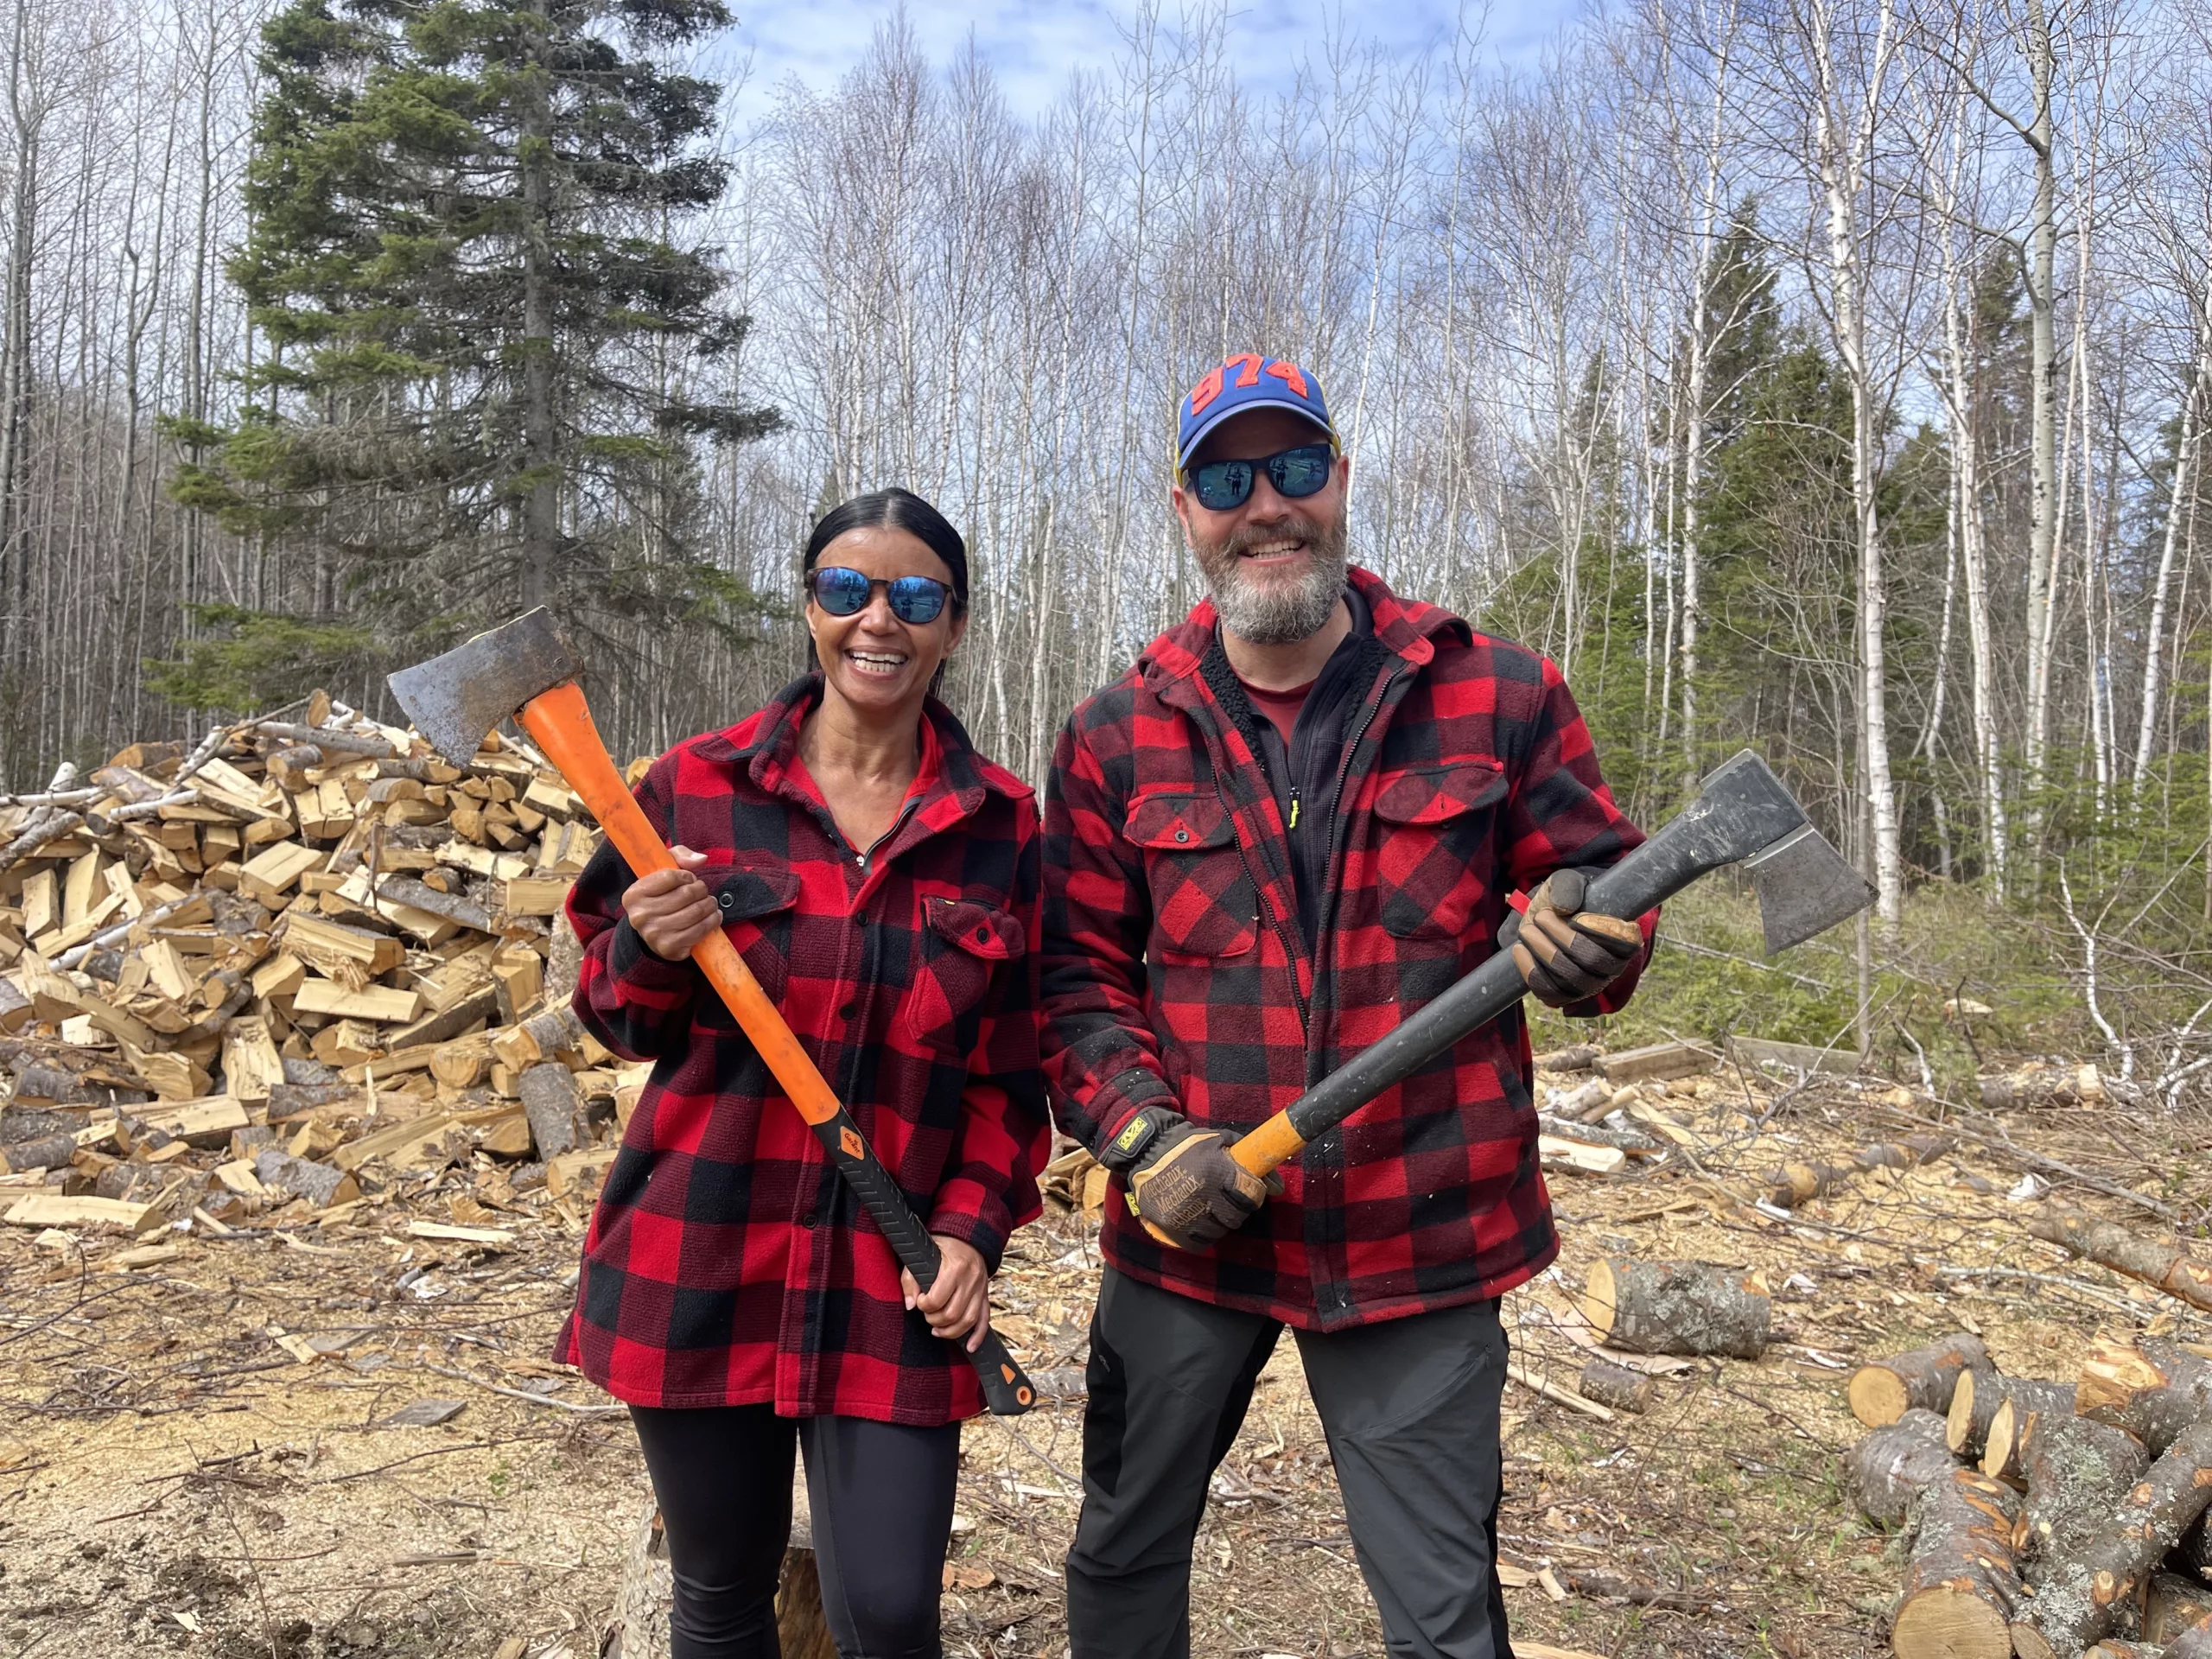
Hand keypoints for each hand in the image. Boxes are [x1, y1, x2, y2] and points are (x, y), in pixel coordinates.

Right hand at [621, 845, 719, 960]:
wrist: (653, 932)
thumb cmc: (661, 896)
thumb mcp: (662, 871)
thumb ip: (679, 856)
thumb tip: (701, 860)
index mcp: (633, 895)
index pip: (670, 876)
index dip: (687, 876)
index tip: (689, 879)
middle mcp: (640, 916)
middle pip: (686, 894)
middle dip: (701, 890)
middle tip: (702, 891)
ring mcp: (654, 934)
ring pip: (696, 911)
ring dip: (710, 905)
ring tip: (710, 903)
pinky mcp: (669, 948)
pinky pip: (700, 930)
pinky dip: (713, 921)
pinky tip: (713, 916)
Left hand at [902, 1236, 990, 1351]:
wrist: (967, 1236)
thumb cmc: (941, 1245)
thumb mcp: (922, 1255)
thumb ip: (911, 1279)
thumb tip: (911, 1305)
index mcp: (955, 1267)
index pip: (937, 1299)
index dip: (924, 1305)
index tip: (920, 1301)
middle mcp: (971, 1279)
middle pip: (953, 1313)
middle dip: (935, 1320)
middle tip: (927, 1314)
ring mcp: (981, 1289)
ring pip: (969, 1320)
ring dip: (951, 1332)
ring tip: (937, 1330)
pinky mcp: (985, 1295)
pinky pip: (985, 1319)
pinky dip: (978, 1336)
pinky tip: (969, 1347)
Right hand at [1123, 1111, 1279, 1251]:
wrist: (1146, 1152)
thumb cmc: (1188, 1145)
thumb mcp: (1220, 1141)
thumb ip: (1250, 1160)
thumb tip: (1278, 1187)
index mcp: (1215, 1170)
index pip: (1250, 1193)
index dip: (1254, 1192)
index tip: (1249, 1189)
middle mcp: (1201, 1194)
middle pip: (1237, 1216)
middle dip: (1238, 1208)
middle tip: (1230, 1199)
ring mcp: (1184, 1214)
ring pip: (1219, 1231)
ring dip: (1221, 1221)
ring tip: (1212, 1207)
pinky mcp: (1169, 1227)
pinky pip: (1198, 1243)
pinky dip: (1203, 1235)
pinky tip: (1200, 1221)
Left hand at [1499, 869, 1642, 1008]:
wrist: (1546, 916)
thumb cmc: (1564, 898)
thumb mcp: (1567, 882)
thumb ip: (1567, 887)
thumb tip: (1563, 908)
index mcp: (1625, 939)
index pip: (1625, 945)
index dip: (1600, 931)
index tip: (1577, 915)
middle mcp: (1612, 967)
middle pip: (1592, 960)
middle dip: (1562, 937)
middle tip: (1540, 916)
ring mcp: (1589, 985)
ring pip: (1571, 979)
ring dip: (1544, 952)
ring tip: (1527, 929)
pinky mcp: (1565, 995)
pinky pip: (1550, 991)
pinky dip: (1531, 971)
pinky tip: (1520, 949)